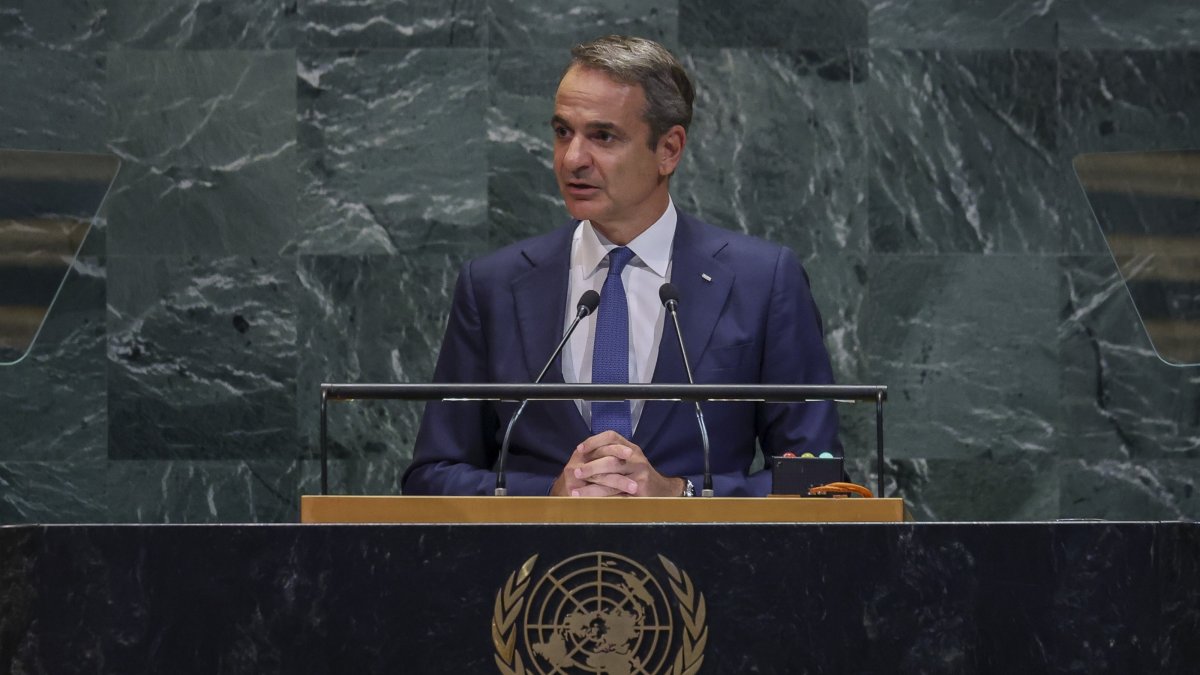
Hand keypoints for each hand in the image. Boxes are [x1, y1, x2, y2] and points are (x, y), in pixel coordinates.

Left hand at [550, 430, 683, 497]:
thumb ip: (610, 454)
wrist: (663, 491)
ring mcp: (640, 475)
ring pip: (612, 480)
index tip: (580, 449)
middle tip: (576, 473)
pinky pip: (618, 496)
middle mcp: (636, 459)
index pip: (611, 437)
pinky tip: (591, 503)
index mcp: (631, 448)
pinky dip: (602, 500)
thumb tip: (582, 453)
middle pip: (610, 460)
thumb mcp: (629, 459)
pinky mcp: (640, 491)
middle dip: (591, 467)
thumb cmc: (639, 474)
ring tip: (576, 493)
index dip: (594, 441)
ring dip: (591, 488)